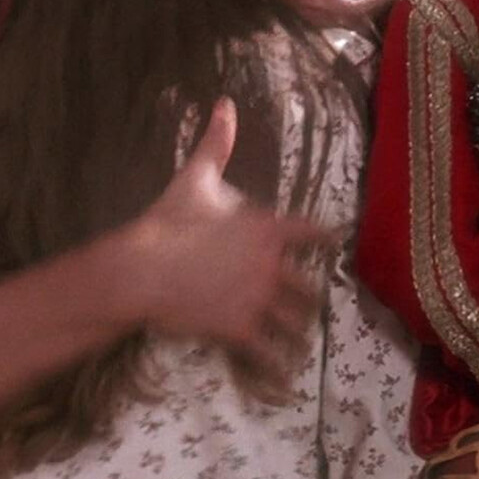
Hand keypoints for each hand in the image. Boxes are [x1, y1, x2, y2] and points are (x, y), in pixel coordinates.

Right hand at [129, 97, 330, 391]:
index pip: (316, 233)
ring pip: (297, 322)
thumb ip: (217, 142)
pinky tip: (284, 377)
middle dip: (312, 297)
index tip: (339, 246)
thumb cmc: (168, 221)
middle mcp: (274, 265)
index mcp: (269, 228)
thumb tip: (223, 102)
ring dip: (300, 332)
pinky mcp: (241, 329)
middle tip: (313, 304)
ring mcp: (260, 300)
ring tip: (302, 341)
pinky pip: (271, 353)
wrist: (140, 269)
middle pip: (311, 287)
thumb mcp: (196, 178)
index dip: (329, 241)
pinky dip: (279, 365)